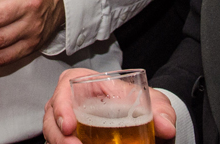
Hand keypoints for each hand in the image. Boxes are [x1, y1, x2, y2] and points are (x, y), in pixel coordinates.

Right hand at [42, 69, 177, 142]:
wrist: (142, 121)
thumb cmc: (140, 103)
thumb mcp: (154, 103)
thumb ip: (162, 113)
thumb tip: (166, 127)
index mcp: (86, 82)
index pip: (65, 86)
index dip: (61, 106)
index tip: (70, 127)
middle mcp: (71, 102)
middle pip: (53, 116)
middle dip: (58, 135)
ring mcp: (67, 122)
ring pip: (53, 133)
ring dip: (60, 143)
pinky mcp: (71, 138)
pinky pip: (60, 142)